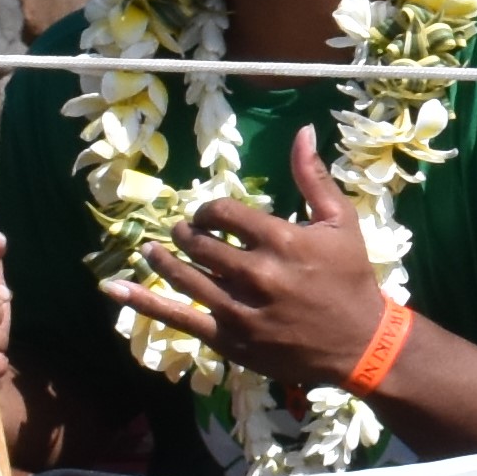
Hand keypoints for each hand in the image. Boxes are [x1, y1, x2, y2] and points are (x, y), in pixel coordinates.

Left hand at [102, 130, 398, 391]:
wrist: (360, 344)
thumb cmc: (351, 279)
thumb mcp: (342, 223)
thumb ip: (314, 178)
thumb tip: (301, 131)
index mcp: (282, 241)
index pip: (225, 214)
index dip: (209, 210)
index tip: (210, 216)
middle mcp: (256, 273)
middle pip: (200, 244)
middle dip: (186, 233)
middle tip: (184, 232)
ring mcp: (238, 309)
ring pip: (185, 276)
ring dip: (163, 258)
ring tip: (153, 249)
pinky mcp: (229, 338)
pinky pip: (178, 317)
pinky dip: (143, 302)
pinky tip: (116, 289)